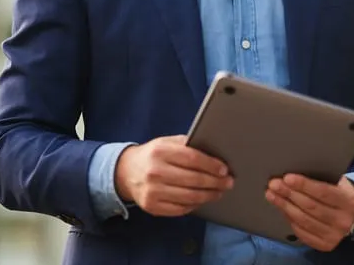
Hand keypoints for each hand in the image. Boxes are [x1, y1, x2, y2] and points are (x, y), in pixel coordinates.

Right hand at [114, 135, 233, 216]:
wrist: (126, 172)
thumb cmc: (153, 156)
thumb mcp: (166, 143)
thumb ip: (186, 145)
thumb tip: (213, 153)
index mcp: (160, 152)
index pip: (193, 159)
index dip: (211, 165)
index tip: (225, 169)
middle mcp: (155, 172)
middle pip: (194, 180)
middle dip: (215, 182)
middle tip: (228, 183)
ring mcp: (153, 191)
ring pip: (189, 197)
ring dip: (208, 196)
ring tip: (218, 192)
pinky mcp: (152, 206)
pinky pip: (180, 209)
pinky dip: (194, 206)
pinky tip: (202, 200)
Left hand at [265, 174, 353, 251]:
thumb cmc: (340, 193)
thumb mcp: (338, 183)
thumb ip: (322, 179)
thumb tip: (296, 175)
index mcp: (348, 201)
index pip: (323, 192)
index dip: (304, 185)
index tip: (287, 178)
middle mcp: (343, 220)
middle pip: (311, 207)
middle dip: (289, 194)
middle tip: (274, 185)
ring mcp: (334, 235)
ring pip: (304, 220)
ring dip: (285, 207)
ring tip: (272, 195)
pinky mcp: (326, 244)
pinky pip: (303, 233)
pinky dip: (290, 220)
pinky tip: (282, 210)